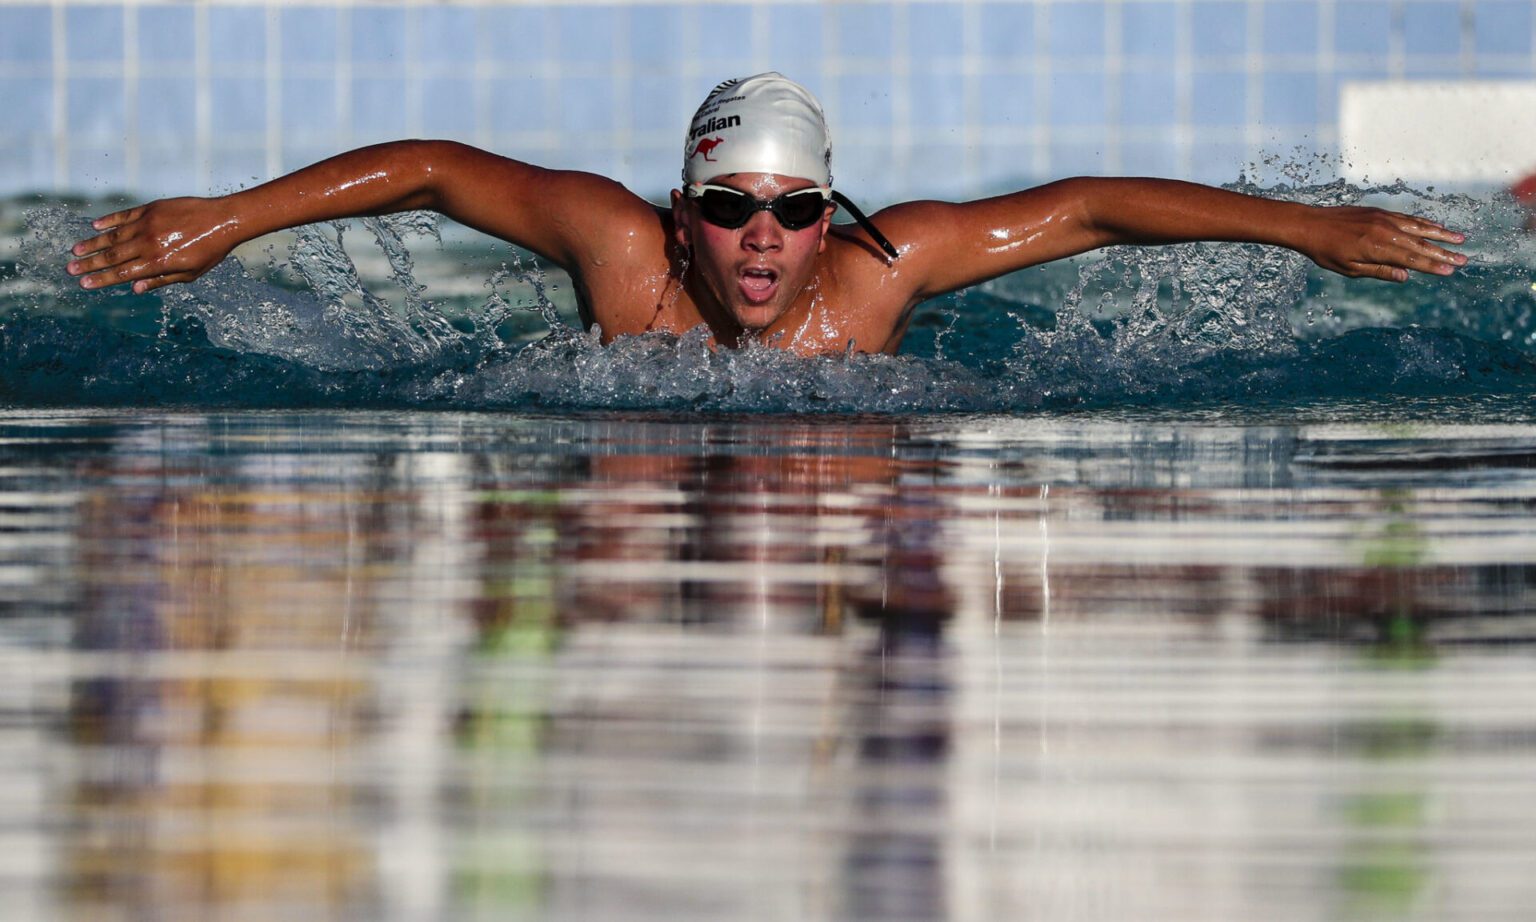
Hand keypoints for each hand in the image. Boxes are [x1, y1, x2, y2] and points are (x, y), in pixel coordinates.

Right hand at [67, 196, 243, 293]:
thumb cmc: (210, 251)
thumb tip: (136, 288)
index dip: (102, 279)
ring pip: (114, 235)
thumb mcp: (190, 273)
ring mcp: (148, 224)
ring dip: (93, 243)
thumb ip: (161, 279)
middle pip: (113, 256)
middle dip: (90, 264)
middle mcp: (149, 243)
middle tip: (70, 269)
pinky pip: (125, 216)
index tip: (84, 283)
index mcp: (159, 262)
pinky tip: (95, 226)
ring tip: (76, 250)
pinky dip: (109, 221)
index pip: (123, 273)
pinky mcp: (151, 209)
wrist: (223, 220)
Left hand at [1298, 206, 1466, 282]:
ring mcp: (1383, 219)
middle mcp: (1384, 231)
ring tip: (1459, 240)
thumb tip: (1405, 276)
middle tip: (1464, 259)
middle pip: (1420, 243)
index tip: (1451, 271)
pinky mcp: (1380, 212)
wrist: (1310, 224)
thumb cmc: (1326, 251)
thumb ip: (1379, 271)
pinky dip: (1423, 223)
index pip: (1411, 259)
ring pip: (1418, 227)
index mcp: (1377, 248)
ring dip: (1440, 234)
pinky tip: (1435, 227)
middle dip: (1443, 253)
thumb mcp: (1349, 268)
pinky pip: (1407, 218)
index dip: (1432, 266)